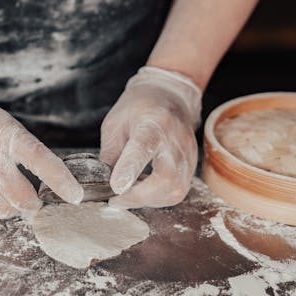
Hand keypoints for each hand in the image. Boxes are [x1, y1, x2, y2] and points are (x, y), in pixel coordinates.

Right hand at [0, 81, 82, 218]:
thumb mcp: (5, 126)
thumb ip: (25, 150)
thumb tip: (48, 176)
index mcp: (7, 137)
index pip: (41, 161)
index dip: (61, 181)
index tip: (75, 195)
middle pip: (22, 198)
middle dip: (34, 204)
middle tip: (36, 200)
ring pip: (4, 210)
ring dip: (14, 208)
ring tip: (13, 197)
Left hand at [99, 66, 201, 208]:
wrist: (170, 95)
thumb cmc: (139, 107)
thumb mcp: (115, 123)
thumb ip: (110, 153)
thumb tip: (105, 181)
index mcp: (153, 123)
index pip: (143, 149)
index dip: (129, 170)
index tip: (116, 187)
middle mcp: (175, 140)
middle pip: (165, 178)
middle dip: (139, 196)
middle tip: (117, 199)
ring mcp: (187, 154)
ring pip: (174, 190)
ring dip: (148, 200)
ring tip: (129, 194)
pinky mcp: (191, 165)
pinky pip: (178, 191)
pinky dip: (158, 198)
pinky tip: (144, 191)